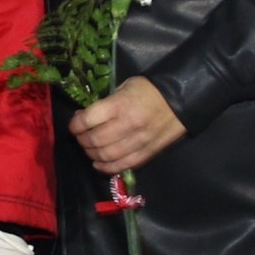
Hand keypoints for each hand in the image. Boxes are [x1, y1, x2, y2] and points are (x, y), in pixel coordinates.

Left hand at [68, 76, 187, 176]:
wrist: (181, 100)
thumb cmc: (150, 90)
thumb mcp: (125, 86)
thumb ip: (106, 102)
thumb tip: (87, 116)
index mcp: (120, 105)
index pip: (88, 119)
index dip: (75, 125)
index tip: (73, 125)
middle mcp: (127, 125)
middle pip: (95, 140)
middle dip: (82, 140)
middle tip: (80, 137)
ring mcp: (138, 142)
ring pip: (106, 156)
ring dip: (91, 155)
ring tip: (89, 149)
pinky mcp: (147, 154)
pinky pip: (123, 165)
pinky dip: (107, 168)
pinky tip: (99, 164)